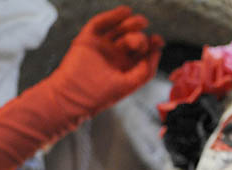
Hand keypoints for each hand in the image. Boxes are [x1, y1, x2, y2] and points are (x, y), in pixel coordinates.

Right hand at [49, 5, 163, 118]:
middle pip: (133, 38)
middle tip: (140, 41)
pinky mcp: (88, 38)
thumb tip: (156, 52)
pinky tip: (125, 12)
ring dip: (131, 23)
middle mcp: (115, 55)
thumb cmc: (100, 95)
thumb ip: (145, 71)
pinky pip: (101, 23)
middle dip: (140, 36)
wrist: (72, 95)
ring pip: (119, 29)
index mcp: (126, 67)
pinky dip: (113, 16)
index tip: (158, 40)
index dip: (152, 44)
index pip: (143, 52)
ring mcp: (102, 46)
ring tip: (140, 21)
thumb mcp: (129, 84)